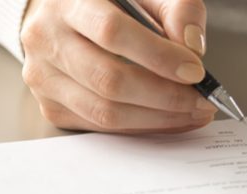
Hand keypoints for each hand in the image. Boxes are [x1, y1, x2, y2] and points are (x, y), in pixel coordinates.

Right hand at [20, 0, 215, 132]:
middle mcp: (46, 39)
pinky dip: (141, 127)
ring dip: (157, 118)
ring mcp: (43, 77)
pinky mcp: (51, 106)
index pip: (112, 32)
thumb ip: (177, 8)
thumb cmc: (109, 2)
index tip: (195, 71)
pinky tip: (168, 119)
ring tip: (192, 112)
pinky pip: (100, 127)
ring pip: (105, 112)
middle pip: (109, 80)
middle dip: (165, 96)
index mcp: (69, 1)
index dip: (158, 56)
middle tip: (202, 100)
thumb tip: (192, 49)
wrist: (60, 14)